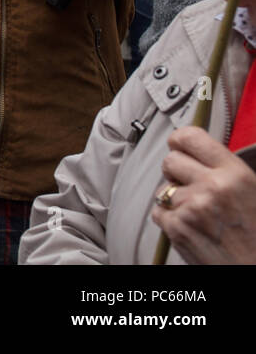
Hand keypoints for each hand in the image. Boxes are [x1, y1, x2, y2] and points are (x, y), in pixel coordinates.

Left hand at [151, 126, 255, 263]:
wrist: (253, 268)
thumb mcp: (252, 191)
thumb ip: (226, 170)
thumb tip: (197, 152)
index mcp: (235, 174)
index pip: (190, 137)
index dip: (180, 140)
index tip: (179, 145)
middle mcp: (212, 187)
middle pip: (170, 160)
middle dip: (176, 172)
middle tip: (190, 185)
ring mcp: (191, 207)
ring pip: (163, 188)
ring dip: (174, 199)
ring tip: (198, 213)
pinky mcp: (176, 227)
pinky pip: (158, 211)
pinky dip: (170, 219)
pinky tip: (191, 227)